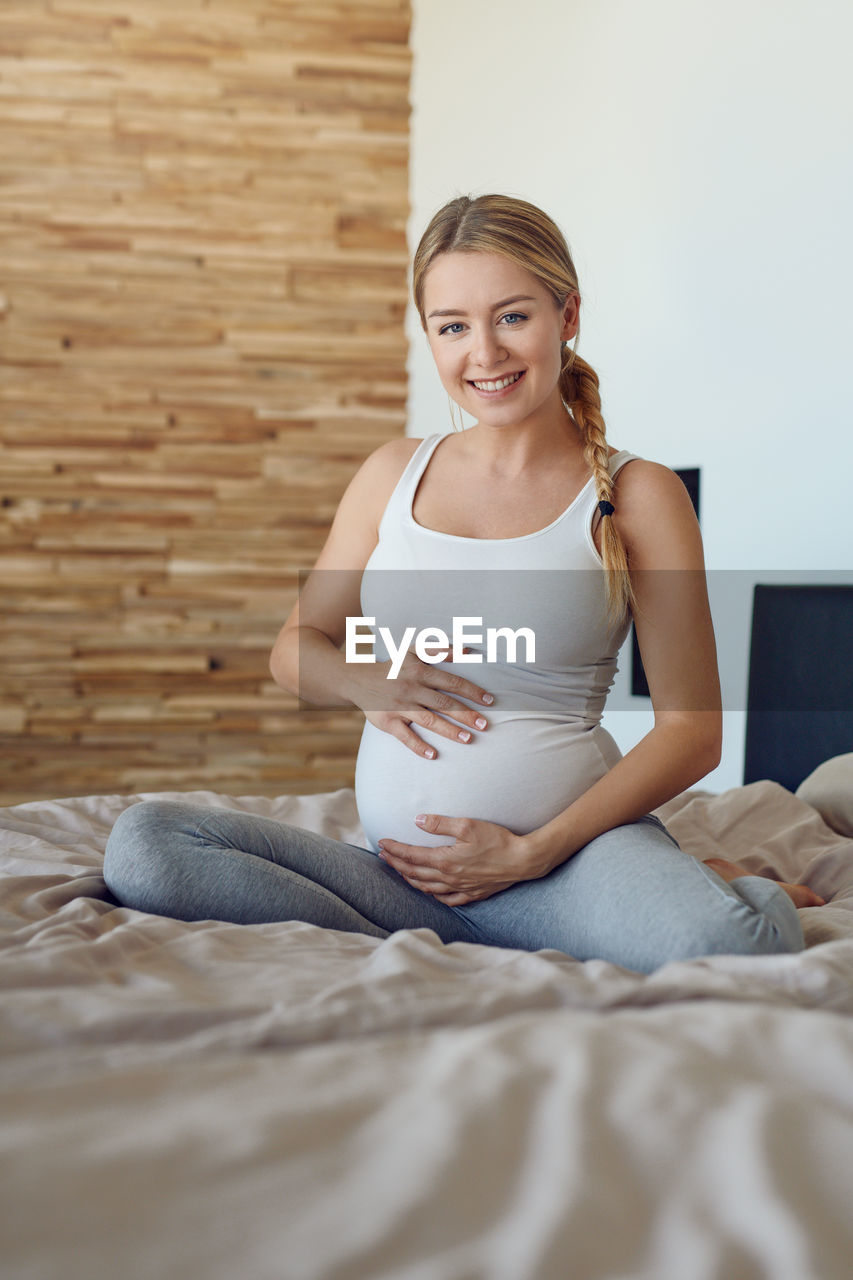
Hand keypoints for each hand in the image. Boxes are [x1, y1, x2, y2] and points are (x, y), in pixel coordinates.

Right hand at [350, 648, 493, 760]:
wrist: (357, 679)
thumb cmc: (392, 666)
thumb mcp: (413, 652)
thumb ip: (440, 650)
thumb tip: (467, 650)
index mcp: (420, 671)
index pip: (452, 682)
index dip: (472, 691)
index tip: (489, 701)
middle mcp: (411, 689)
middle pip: (444, 703)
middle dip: (466, 715)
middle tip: (485, 725)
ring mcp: (399, 706)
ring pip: (429, 720)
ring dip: (449, 730)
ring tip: (468, 739)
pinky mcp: (387, 722)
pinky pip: (405, 736)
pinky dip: (419, 746)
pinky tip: (434, 755)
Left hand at [377, 813, 529, 905]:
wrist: (522, 860)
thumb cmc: (497, 840)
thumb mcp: (467, 825)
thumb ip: (440, 824)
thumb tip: (417, 821)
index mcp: (445, 860)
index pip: (411, 856)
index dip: (394, 850)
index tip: (382, 843)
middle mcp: (449, 877)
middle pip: (414, 872)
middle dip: (396, 864)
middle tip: (383, 856)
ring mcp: (460, 888)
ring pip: (427, 888)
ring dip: (410, 879)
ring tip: (400, 871)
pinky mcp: (472, 894)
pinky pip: (447, 899)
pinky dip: (433, 895)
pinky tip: (431, 891)